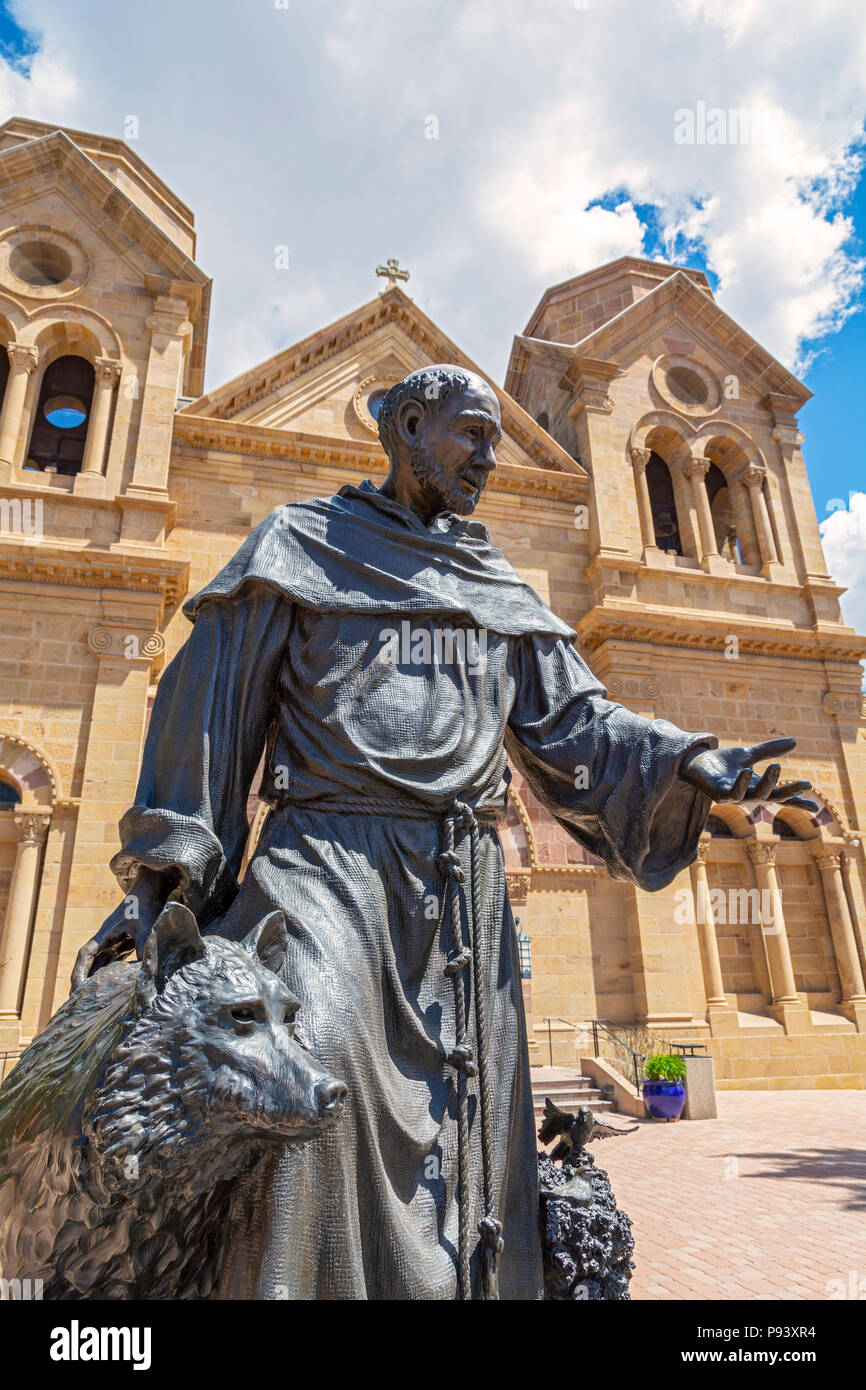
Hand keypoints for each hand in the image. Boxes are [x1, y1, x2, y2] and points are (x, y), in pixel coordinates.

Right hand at [70, 868, 169, 993]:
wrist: (152, 890)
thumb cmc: (146, 906)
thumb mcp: (145, 927)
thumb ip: (143, 947)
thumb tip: (145, 972)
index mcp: (105, 934)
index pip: (85, 955)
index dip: (79, 972)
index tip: (76, 988)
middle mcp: (106, 939)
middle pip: (89, 964)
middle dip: (84, 982)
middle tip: (80, 1004)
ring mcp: (114, 942)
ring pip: (100, 964)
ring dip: (95, 981)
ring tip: (93, 1002)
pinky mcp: (124, 944)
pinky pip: (113, 963)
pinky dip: (110, 975)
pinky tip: (113, 990)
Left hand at [680, 737, 816, 811]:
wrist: (695, 762)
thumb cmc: (722, 762)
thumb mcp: (749, 753)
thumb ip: (769, 750)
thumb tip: (794, 742)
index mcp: (758, 786)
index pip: (782, 795)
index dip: (798, 801)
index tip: (816, 807)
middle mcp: (749, 794)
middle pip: (774, 796)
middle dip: (789, 791)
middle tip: (805, 783)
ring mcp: (735, 796)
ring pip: (756, 795)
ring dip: (768, 782)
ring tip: (776, 765)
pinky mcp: (719, 795)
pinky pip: (733, 793)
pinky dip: (741, 783)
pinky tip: (747, 771)